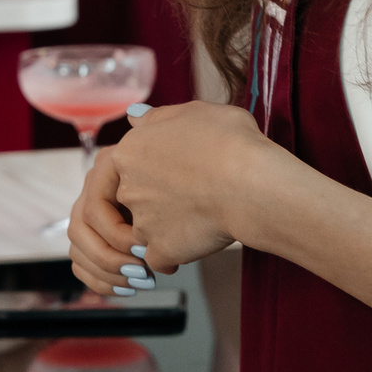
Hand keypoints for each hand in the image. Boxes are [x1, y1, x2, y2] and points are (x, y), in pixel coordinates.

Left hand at [69, 101, 283, 293]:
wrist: (251, 184)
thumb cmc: (229, 143)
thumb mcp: (194, 112)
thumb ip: (158, 117)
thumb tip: (135, 117)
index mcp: (129, 152)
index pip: (120, 167)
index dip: (145, 172)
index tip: (169, 174)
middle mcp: (128, 188)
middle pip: (132, 199)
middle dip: (155, 202)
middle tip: (190, 196)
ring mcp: (143, 222)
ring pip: (143, 231)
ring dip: (163, 229)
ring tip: (197, 219)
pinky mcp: (161, 250)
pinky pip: (158, 259)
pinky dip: (173, 256)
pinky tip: (194, 245)